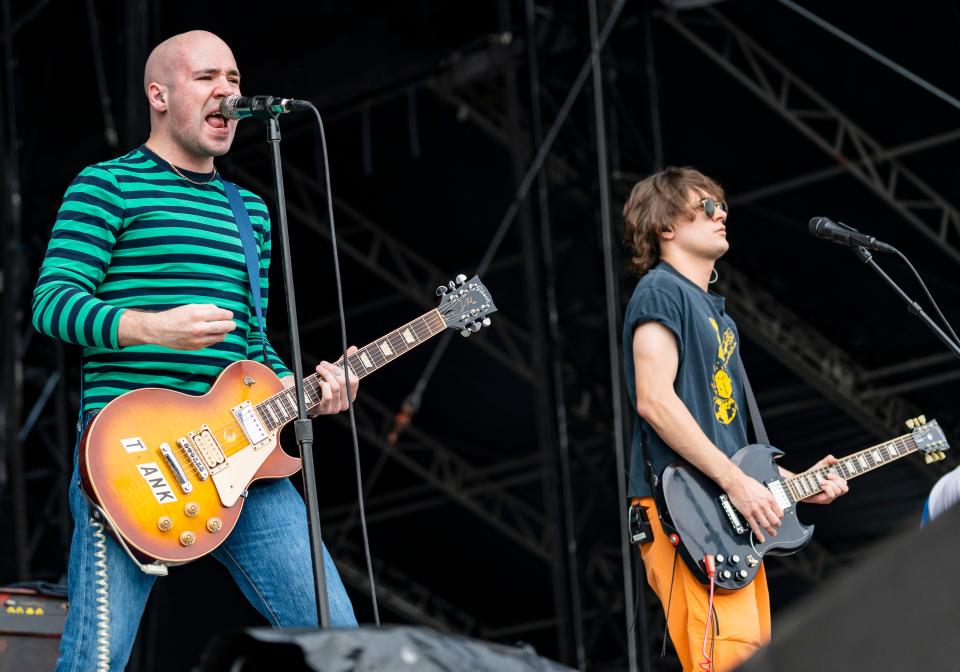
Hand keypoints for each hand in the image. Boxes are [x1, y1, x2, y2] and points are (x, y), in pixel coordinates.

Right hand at [119, 304, 235, 349]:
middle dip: (231, 324)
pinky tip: (209, 334)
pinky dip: (214, 337)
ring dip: (223, 332)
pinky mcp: (197, 347)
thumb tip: (222, 311)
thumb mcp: (190, 307)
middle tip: (230, 323)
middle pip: (226, 327)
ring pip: (222, 336)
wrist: (159, 330)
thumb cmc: (175, 316)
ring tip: (218, 328)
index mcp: (197, 315)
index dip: (228, 314)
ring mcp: (198, 339)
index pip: (223, 315)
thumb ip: (208, 308)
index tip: (228, 315)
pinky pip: (213, 342)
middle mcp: (199, 328)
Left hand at [311, 346, 359, 415]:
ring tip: (319, 370)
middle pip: (344, 381)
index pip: (354, 380)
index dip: (345, 369)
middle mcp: (345, 403)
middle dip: (332, 369)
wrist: (305, 399)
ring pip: (335, 387)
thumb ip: (344, 362)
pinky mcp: (325, 409)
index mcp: (351, 395)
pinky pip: (328, 396)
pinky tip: (319, 382)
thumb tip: (354, 348)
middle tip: (323, 364)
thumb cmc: (322, 385)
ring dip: (326, 375)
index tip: (336, 362)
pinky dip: (323, 386)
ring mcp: (336, 408)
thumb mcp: (334, 374)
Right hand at [723, 467, 783, 542]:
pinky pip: (754, 526)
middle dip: (777, 525)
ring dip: (771, 531)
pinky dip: (758, 534)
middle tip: (777, 527)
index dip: (780, 516)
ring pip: (766, 525)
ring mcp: (756, 511)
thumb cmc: (747, 483)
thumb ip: (768, 497)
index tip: (779, 518)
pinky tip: (761, 538)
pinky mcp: (747, 514)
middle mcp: (764, 506)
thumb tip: (770, 503)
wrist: (736, 482)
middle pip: (775, 520)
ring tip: (772, 534)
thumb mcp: (763, 488)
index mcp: (769, 499)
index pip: (780, 512)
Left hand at [800, 455, 848, 504]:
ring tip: (822, 481)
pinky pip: (831, 495)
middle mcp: (834, 491)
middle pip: (845, 488)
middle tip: (827, 476)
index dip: (841, 477)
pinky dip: (827, 488)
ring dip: (830, 484)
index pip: (845, 483)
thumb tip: (836, 460)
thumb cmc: (811, 474)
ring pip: (838, 491)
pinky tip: (820, 485)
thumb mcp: (820, 465)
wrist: (799, 482)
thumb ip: (828, 460)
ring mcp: (830, 497)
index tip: (830, 473)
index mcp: (835, 484)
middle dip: (837, 480)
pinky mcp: (824, 500)